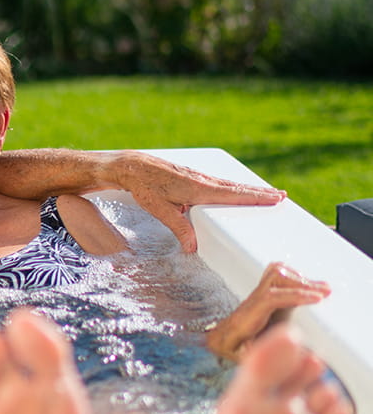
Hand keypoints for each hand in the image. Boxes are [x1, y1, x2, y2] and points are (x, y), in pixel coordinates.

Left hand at [108, 151, 285, 251]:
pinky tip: (236, 190)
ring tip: (266, 193)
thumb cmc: (143, 186)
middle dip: (259, 192)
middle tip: (282, 195)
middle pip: (236, 188)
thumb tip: (192, 247)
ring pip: (228, 184)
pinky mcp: (192, 176)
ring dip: (248, 188)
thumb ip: (178, 227)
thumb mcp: (159, 209)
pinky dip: (232, 187)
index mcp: (198, 188)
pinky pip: (218, 183)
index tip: (275, 197)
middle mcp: (202, 180)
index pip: (233, 194)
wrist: (132, 166)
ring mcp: (198, 177)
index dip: (255, 196)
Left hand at [205, 262, 329, 361]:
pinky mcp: (264, 293)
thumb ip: (256, 354)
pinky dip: (296, 277)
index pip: (270, 298)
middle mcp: (252, 301)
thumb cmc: (232, 351)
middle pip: (274, 279)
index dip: (294, 296)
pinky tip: (309, 288)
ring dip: (301, 279)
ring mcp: (257, 294)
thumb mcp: (242, 357)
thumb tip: (280, 349)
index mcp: (247, 318)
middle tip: (326, 293)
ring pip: (276, 273)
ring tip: (322, 289)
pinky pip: (277, 275)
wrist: (221, 339)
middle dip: (302, 283)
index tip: (318, 299)